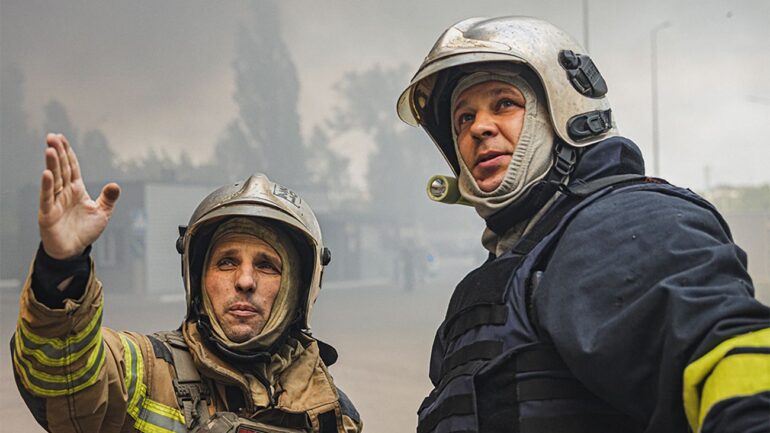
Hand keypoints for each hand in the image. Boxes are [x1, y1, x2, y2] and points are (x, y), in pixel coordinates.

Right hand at [39, 133, 120, 259]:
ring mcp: (55, 202)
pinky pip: (47, 198)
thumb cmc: (85, 231)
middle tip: (52, 136)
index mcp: (76, 190)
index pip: (71, 167)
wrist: (73, 250)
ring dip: (52, 165)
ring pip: (53, 180)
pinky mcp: (48, 214)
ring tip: (50, 149)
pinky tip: (46, 173)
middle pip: (61, 169)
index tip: (61, 138)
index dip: (68, 153)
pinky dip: (47, 186)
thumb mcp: (102, 213)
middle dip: (57, 153)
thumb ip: (108, 199)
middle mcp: (64, 193)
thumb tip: (115, 185)